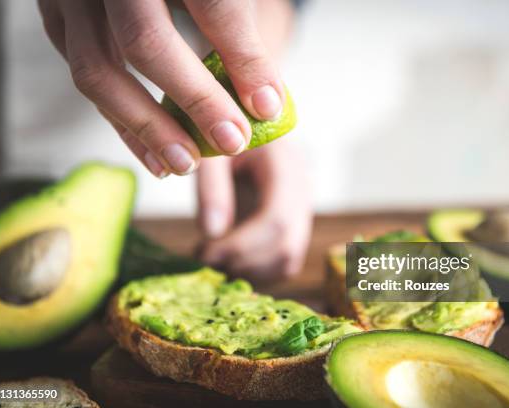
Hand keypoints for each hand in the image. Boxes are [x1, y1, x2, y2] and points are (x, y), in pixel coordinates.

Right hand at [38, 0, 285, 176]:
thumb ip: (237, 30)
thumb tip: (265, 102)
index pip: (213, 6)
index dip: (243, 58)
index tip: (267, 107)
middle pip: (145, 41)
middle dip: (195, 100)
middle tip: (232, 141)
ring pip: (98, 70)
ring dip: (147, 128)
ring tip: (187, 163)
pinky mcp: (56, 18)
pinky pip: (83, 79)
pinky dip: (122, 125)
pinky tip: (155, 156)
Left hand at [198, 140, 312, 280]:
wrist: (239, 123)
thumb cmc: (221, 131)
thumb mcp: (210, 149)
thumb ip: (211, 187)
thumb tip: (212, 233)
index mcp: (285, 163)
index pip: (277, 219)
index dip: (242, 246)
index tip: (205, 253)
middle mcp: (302, 188)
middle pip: (287, 246)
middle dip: (244, 263)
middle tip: (205, 261)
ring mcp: (302, 207)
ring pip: (288, 260)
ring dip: (250, 271)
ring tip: (213, 260)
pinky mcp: (293, 223)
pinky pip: (283, 261)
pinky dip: (255, 270)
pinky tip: (227, 260)